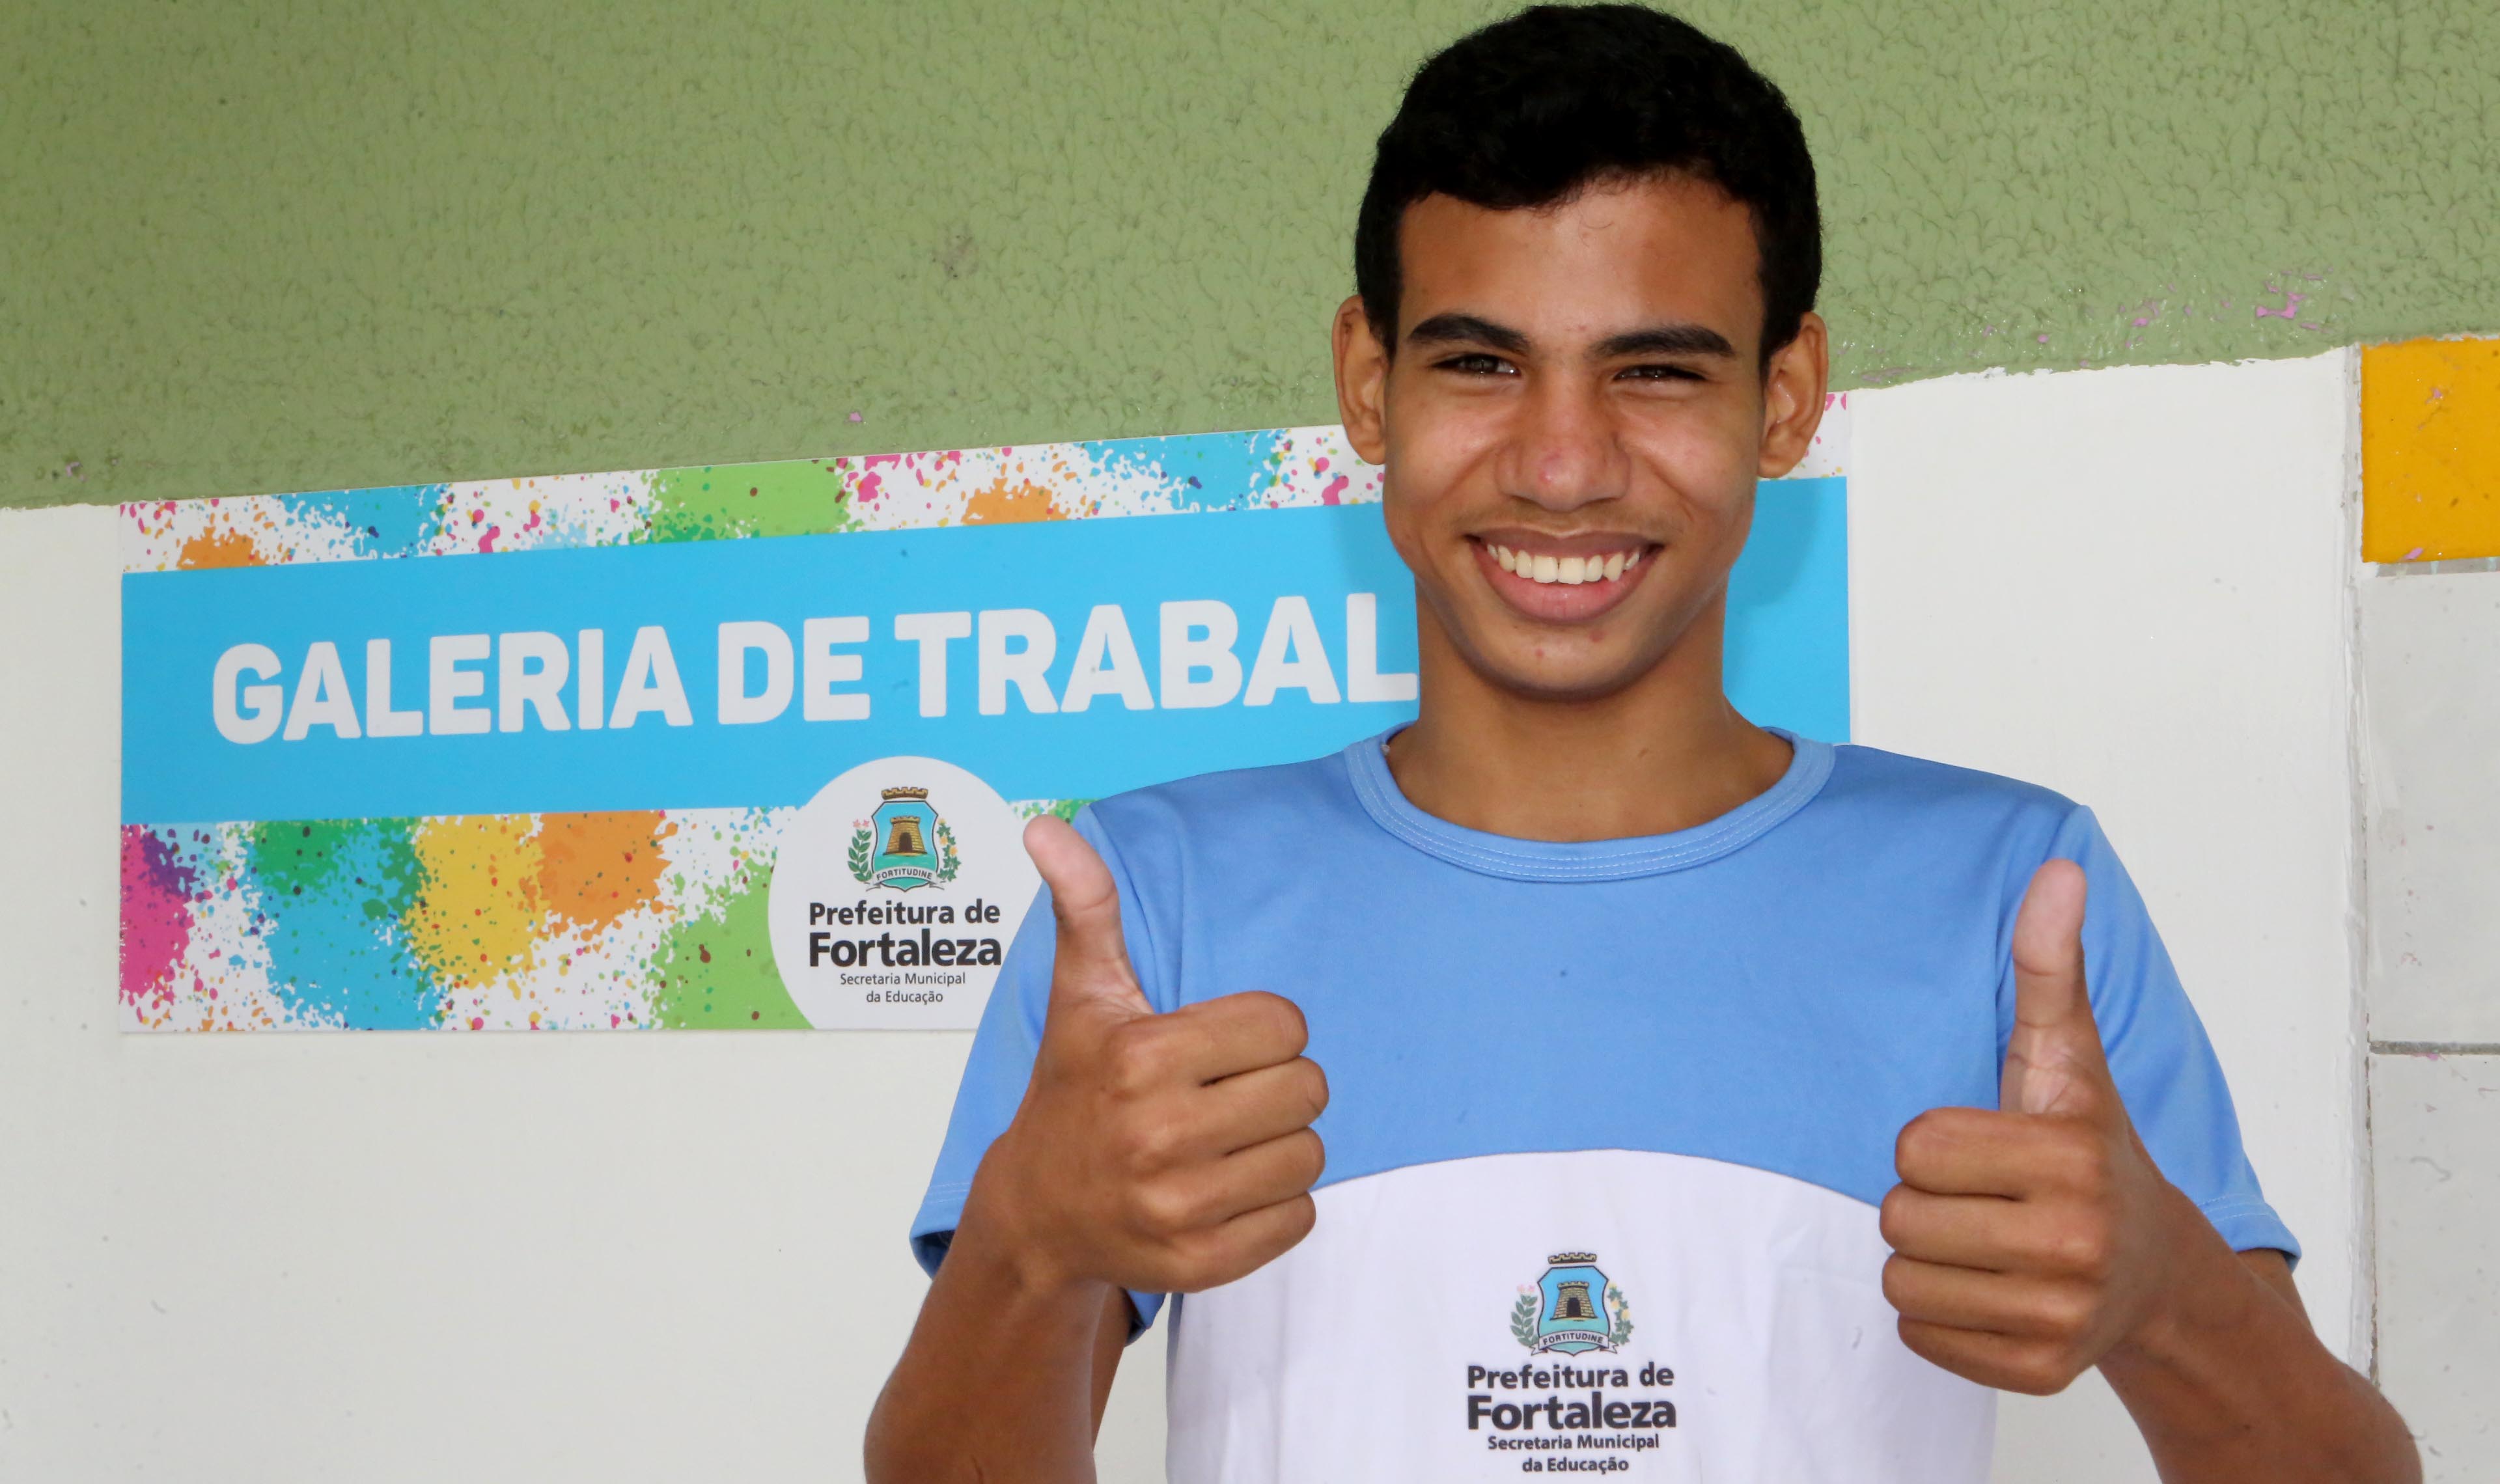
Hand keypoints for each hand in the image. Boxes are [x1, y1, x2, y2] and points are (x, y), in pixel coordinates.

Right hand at [965, 815, 1328, 1296]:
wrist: (1039, 1213)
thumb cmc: (1074, 1089)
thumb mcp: (1083, 995)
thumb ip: (1087, 907)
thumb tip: (1046, 825)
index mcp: (1140, 1058)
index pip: (1284, 1025)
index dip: (1262, 1030)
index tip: (1218, 1046)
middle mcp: (1158, 1135)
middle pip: (1307, 1089)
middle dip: (1278, 1084)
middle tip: (1227, 1094)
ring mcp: (1179, 1206)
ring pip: (1310, 1154)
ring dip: (1282, 1144)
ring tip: (1228, 1140)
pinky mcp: (1201, 1263)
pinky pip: (1301, 1217)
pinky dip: (1278, 1203)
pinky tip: (1228, 1186)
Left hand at [1880, 860, 2211, 1393]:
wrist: (2156, 1269)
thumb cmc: (2088, 1148)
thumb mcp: (2067, 1056)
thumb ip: (2050, 966)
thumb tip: (2060, 870)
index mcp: (2069, 1157)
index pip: (1914, 1147)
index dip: (1933, 1143)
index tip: (1984, 1146)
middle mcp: (2074, 1242)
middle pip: (1901, 1218)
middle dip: (1925, 1203)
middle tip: (1982, 1199)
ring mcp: (2061, 1316)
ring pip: (1903, 1284)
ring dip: (1927, 1263)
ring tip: (1984, 1243)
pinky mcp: (2039, 1372)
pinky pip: (1923, 1339)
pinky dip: (1942, 1319)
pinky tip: (1992, 1291)